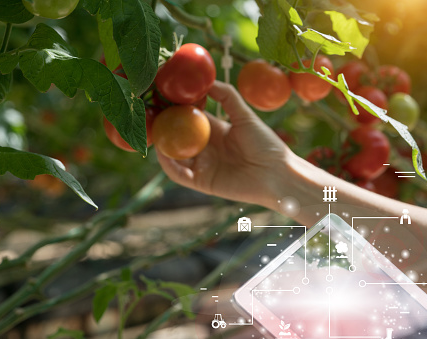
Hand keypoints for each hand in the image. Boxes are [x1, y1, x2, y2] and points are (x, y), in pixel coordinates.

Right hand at [156, 81, 290, 207]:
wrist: (277, 174)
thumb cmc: (266, 144)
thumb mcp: (245, 116)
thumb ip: (227, 97)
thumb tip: (208, 81)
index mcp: (215, 130)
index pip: (189, 117)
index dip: (176, 108)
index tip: (163, 96)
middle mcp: (206, 147)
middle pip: (178, 136)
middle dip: (163, 126)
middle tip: (149, 114)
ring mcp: (203, 165)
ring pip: (175, 156)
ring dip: (162, 146)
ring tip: (152, 134)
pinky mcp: (202, 182)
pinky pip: (180, 174)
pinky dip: (169, 166)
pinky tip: (162, 154)